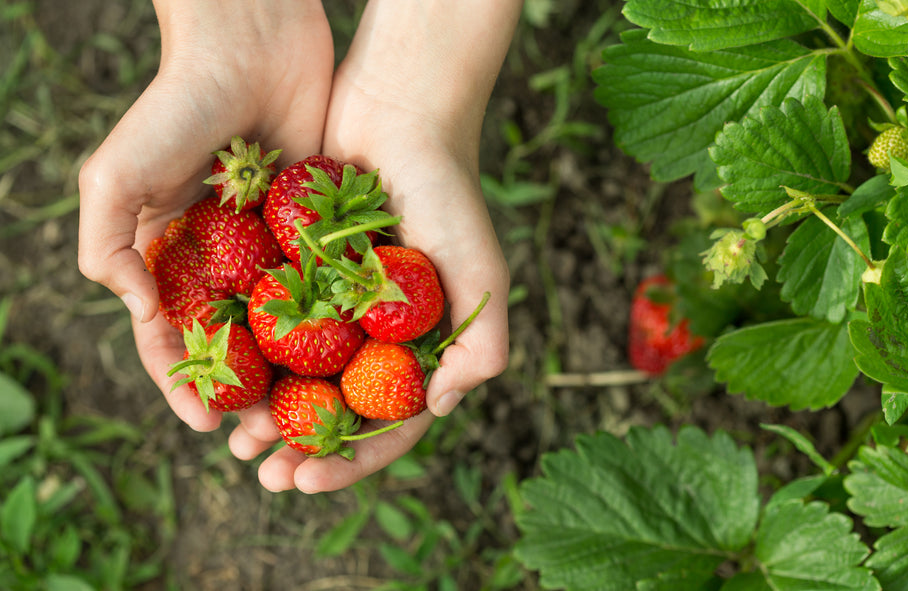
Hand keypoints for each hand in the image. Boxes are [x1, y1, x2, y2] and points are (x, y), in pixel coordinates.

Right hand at [77, 0, 334, 430]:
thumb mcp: (116, 175)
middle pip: (232, 345)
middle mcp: (220, 260)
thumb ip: (110, 246)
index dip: (184, 384)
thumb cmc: (176, 105)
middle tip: (266, 438)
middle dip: (244, 393)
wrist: (253, 43)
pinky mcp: (317, 230)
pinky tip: (350, 364)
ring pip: (284, 328)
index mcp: (168, 255)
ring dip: (292, 375)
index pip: (171, 337)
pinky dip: (334, 326)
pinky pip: (326, 287)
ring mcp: (271, 248)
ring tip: (307, 418)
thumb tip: (141, 315)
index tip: (207, 423)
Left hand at [227, 0, 519, 492]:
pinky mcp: (299, 274)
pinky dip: (247, 358)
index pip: (391, 423)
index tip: (306, 482)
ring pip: (298, 378)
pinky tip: (218, 379)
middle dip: (302, 452)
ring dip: (268, 416)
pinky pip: (269, 326)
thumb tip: (437, 411)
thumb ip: (481, 345)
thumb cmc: (448, 191)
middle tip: (263, 476)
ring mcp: (338, 306)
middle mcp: (380, 333)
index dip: (352, 461)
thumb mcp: (481, 271)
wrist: (397, 112)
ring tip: (234, 443)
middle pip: (339, 411)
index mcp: (424, 344)